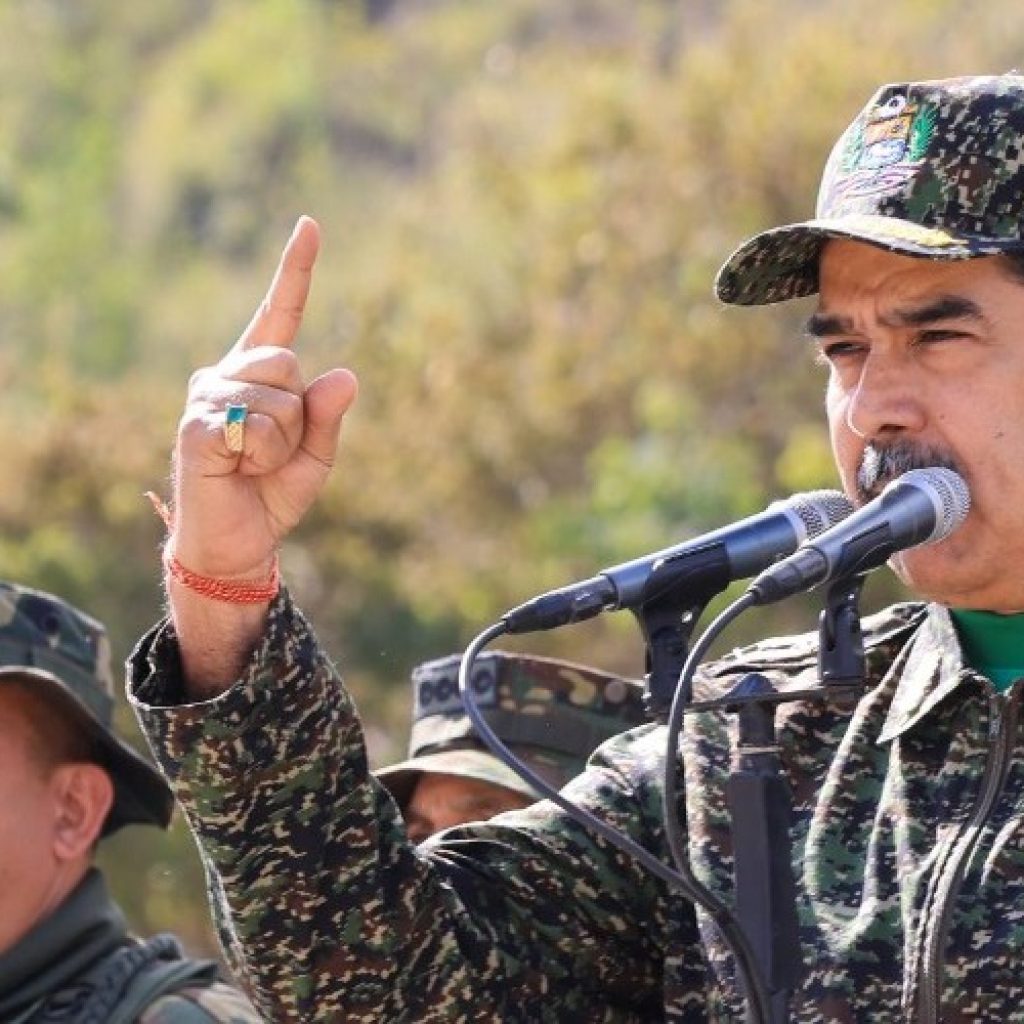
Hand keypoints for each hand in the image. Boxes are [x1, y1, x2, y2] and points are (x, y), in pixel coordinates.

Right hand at [170, 215, 357, 581]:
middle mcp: (224, 375)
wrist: (237, 543)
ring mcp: (205, 397)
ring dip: (283, 441)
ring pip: (279, 396)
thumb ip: (328, 415)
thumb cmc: (271, 494)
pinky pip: (257, 426)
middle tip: (273, 450)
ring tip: (255, 464)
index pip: (278, 314)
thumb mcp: (316, 454)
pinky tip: (238, 470)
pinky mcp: (196, 427)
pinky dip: (264, 456)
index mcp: (255, 376)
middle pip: (290, 361)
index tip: (310, 225)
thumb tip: (345, 374)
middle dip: (299, 414)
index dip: (295, 270)